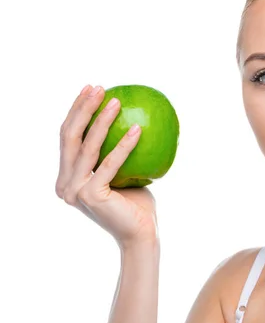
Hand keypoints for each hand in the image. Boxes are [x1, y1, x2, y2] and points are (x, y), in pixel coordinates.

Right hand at [55, 85, 157, 248]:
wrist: (141, 235)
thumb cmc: (137, 205)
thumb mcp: (124, 173)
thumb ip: (118, 153)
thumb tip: (131, 118)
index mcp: (67, 179)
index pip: (68, 138)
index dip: (76, 111)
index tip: (91, 89)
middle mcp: (65, 184)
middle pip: (70, 137)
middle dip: (82, 108)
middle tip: (99, 87)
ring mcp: (75, 191)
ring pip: (87, 147)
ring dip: (102, 120)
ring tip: (117, 101)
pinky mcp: (91, 195)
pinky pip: (111, 163)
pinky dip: (124, 145)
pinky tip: (138, 128)